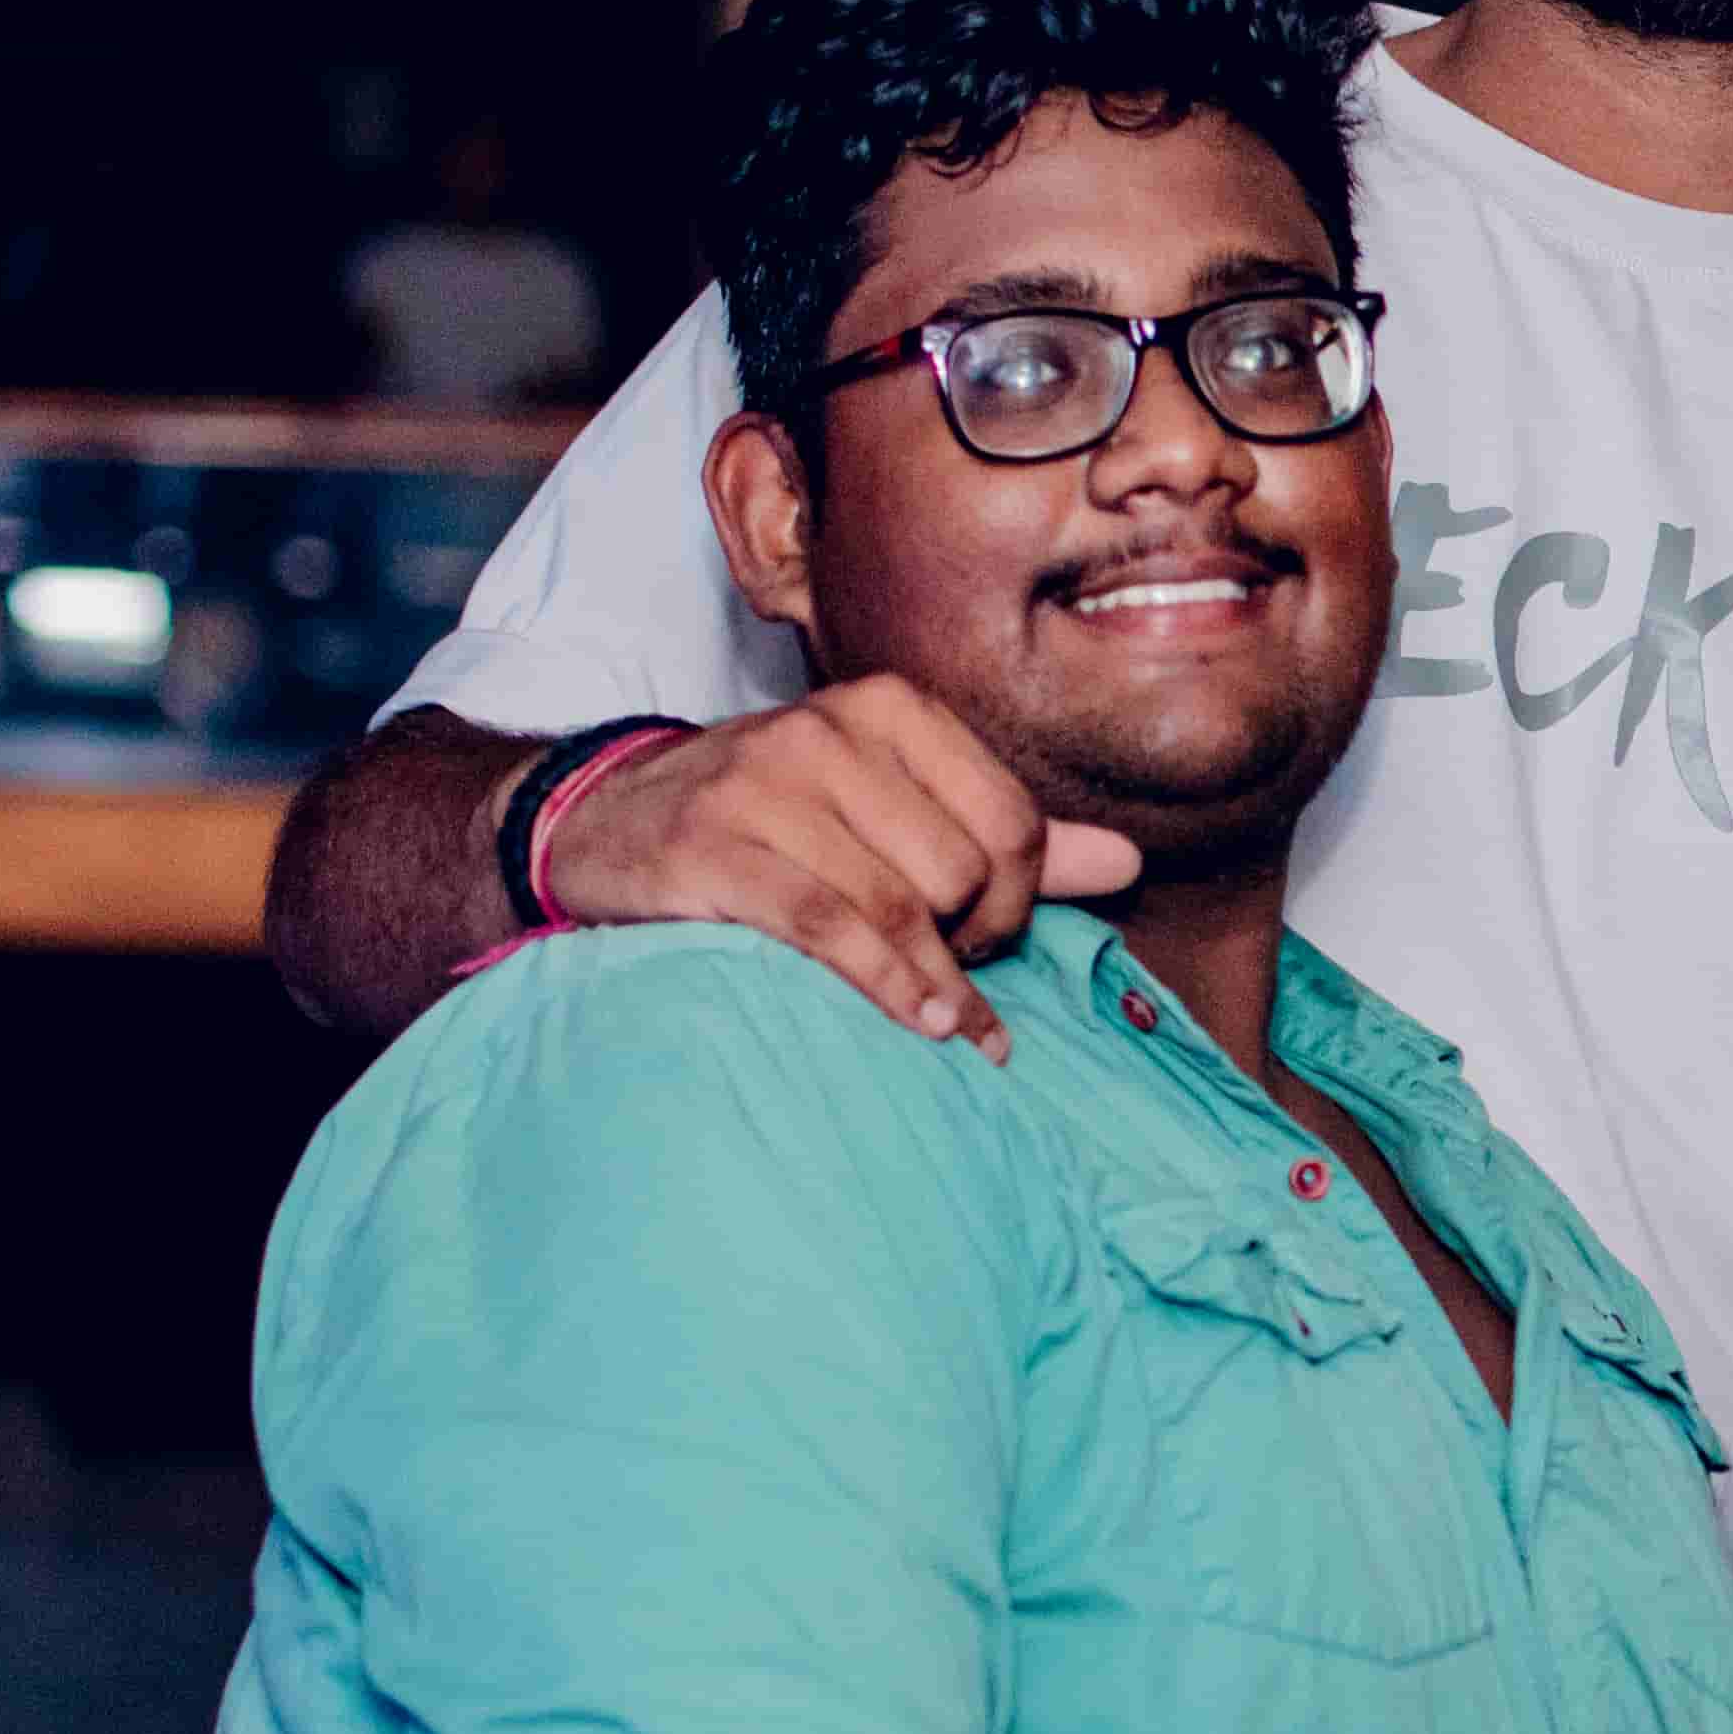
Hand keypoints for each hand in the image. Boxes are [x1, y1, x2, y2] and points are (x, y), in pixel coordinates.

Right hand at [531, 676, 1138, 1057]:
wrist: (608, 824)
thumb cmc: (774, 824)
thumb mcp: (890, 809)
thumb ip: (1005, 837)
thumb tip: (1125, 863)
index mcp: (889, 709)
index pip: (1013, 820)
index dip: (1020, 896)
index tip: (990, 934)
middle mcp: (828, 730)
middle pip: (963, 868)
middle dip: (972, 937)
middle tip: (946, 964)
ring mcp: (763, 784)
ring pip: (900, 903)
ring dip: (935, 977)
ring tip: (940, 1009)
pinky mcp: (711, 848)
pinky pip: (830, 930)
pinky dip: (891, 988)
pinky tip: (924, 1024)